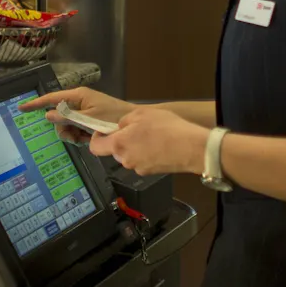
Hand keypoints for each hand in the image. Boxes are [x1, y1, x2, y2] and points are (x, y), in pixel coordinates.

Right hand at [22, 87, 134, 140]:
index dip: (36, 104)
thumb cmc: (113, 117)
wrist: (133, 124)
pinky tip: (88, 139)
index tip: (22, 108)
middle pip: (58, 116)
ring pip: (66, 125)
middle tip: (74, 136)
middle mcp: (78, 102)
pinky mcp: (88, 121)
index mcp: (77, 96)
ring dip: (71, 134)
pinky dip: (79, 136)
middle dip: (62, 128)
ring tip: (84, 138)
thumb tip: (49, 115)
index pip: (51, 98)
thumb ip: (68, 117)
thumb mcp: (89, 118)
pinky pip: (75, 130)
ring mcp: (83, 112)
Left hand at [86, 107, 210, 176]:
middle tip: (137, 129)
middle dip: (121, 141)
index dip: (97, 139)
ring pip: (130, 156)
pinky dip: (147, 155)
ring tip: (152, 136)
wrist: (190, 147)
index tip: (104, 131)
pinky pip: (143, 161)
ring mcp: (139, 168)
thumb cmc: (165, 127)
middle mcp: (125, 160)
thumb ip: (124, 121)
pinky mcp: (151, 173)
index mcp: (118, 145)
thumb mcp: (141, 113)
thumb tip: (120, 128)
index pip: (95, 148)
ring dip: (135, 148)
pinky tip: (160, 145)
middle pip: (115, 151)